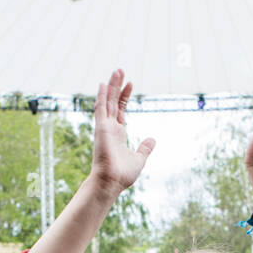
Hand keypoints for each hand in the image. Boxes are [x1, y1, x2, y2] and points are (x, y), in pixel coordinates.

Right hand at [88, 69, 154, 194]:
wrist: (112, 182)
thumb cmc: (122, 175)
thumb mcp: (139, 159)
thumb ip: (145, 148)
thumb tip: (152, 139)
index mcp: (118, 134)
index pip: (120, 110)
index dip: (124, 96)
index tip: (130, 84)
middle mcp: (110, 128)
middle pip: (113, 102)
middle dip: (117, 86)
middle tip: (120, 70)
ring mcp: (104, 127)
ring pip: (107, 101)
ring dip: (111, 86)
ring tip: (117, 70)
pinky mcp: (100, 129)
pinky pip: (100, 109)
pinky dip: (101, 96)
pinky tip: (103, 84)